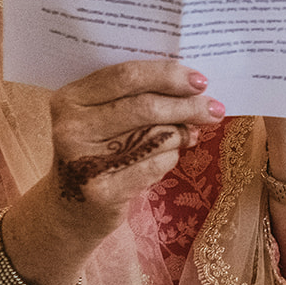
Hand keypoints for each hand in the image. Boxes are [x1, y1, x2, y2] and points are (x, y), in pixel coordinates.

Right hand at [49, 60, 224, 212]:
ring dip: (181, 135)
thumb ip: (137, 96)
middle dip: (186, 106)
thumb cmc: (98, 151)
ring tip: (188, 135)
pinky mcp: (102, 192)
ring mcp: (84, 162)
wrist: (70, 209)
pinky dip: (170, 158)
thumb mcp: (104, 117)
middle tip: (214, 109)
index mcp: (71, 98)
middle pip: (145, 106)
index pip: (126, 76)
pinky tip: (168, 157)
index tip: (200, 81)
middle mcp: (72, 128)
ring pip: (155, 136)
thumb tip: (193, 87)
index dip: (168, 75)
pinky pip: (156, 165)